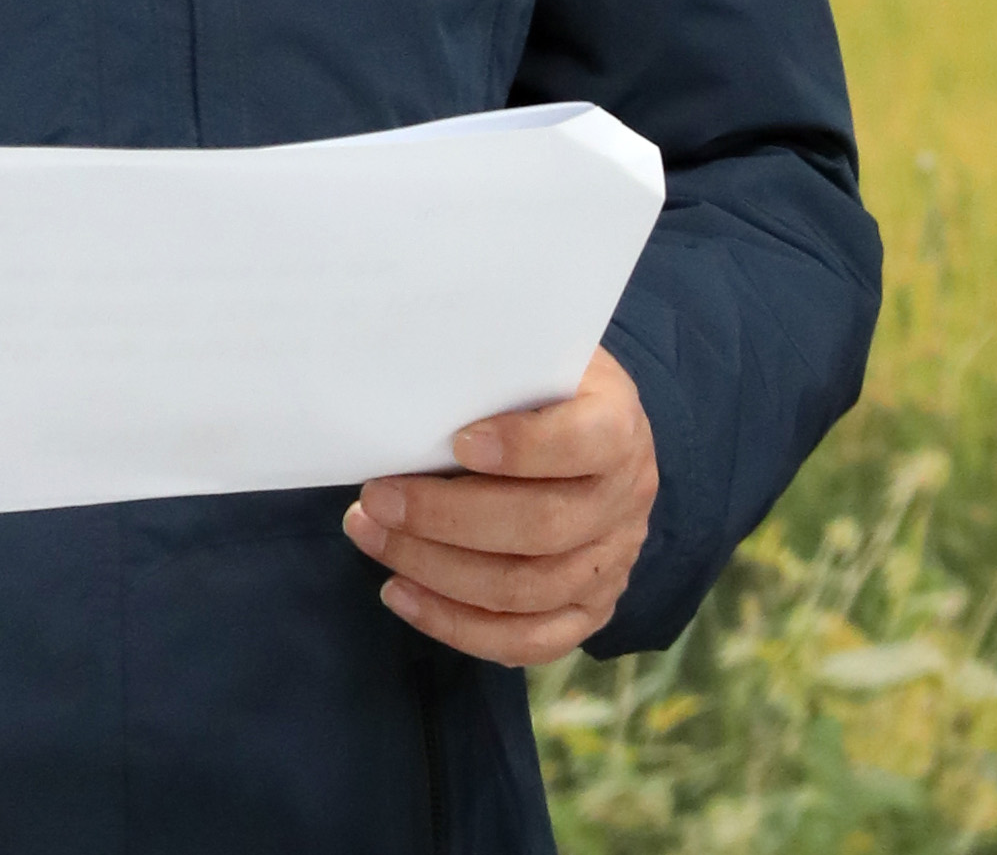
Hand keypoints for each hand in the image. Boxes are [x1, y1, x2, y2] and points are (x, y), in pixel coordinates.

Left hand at [341, 345, 656, 664]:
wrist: (596, 430)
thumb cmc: (542, 384)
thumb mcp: (533, 354)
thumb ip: (491, 370)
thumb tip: (409, 386)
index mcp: (619, 425)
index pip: (581, 443)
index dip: (522, 448)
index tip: (456, 442)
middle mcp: (625, 501)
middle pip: (539, 528)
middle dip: (444, 518)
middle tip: (374, 498)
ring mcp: (612, 565)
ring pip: (524, 591)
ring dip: (435, 570)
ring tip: (371, 537)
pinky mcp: (590, 611)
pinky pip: (527, 641)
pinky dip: (456, 625)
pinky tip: (400, 594)